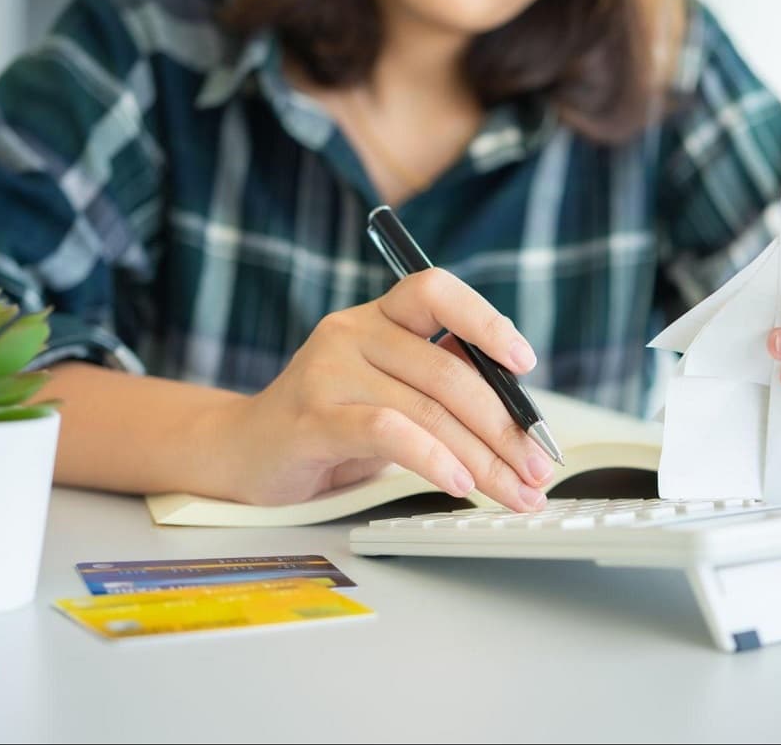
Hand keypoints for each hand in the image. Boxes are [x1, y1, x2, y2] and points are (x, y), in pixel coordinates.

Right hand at [209, 268, 552, 510]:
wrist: (243, 453)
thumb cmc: (328, 424)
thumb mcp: (389, 393)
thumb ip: (439, 386)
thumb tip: (519, 414)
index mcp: (377, 317)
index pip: (436, 290)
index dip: (486, 320)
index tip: (525, 363)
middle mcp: (351, 332)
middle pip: (449, 371)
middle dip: (506, 426)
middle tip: (538, 465)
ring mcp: (327, 372)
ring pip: (427, 407)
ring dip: (483, 456)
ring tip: (513, 490)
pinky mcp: (311, 418)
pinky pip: (388, 431)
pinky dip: (433, 459)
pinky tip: (459, 483)